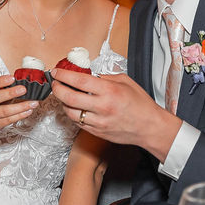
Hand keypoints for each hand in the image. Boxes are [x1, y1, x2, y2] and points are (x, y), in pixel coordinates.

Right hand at [0, 75, 36, 131]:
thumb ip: (4, 86)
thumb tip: (22, 82)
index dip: (0, 81)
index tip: (12, 78)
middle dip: (11, 93)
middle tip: (23, 89)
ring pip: (5, 111)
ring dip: (21, 106)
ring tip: (33, 102)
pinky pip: (9, 120)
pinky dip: (21, 115)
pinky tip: (28, 110)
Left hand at [50, 69, 180, 160]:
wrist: (149, 127)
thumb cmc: (140, 103)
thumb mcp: (125, 81)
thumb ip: (105, 77)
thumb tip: (89, 75)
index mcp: (109, 91)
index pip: (79, 81)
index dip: (64, 75)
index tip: (57, 72)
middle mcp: (102, 107)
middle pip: (69, 97)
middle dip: (57, 88)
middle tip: (55, 83)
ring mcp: (98, 122)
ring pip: (70, 113)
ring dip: (63, 103)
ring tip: (63, 95)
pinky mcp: (97, 132)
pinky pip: (78, 123)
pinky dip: (72, 114)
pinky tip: (74, 107)